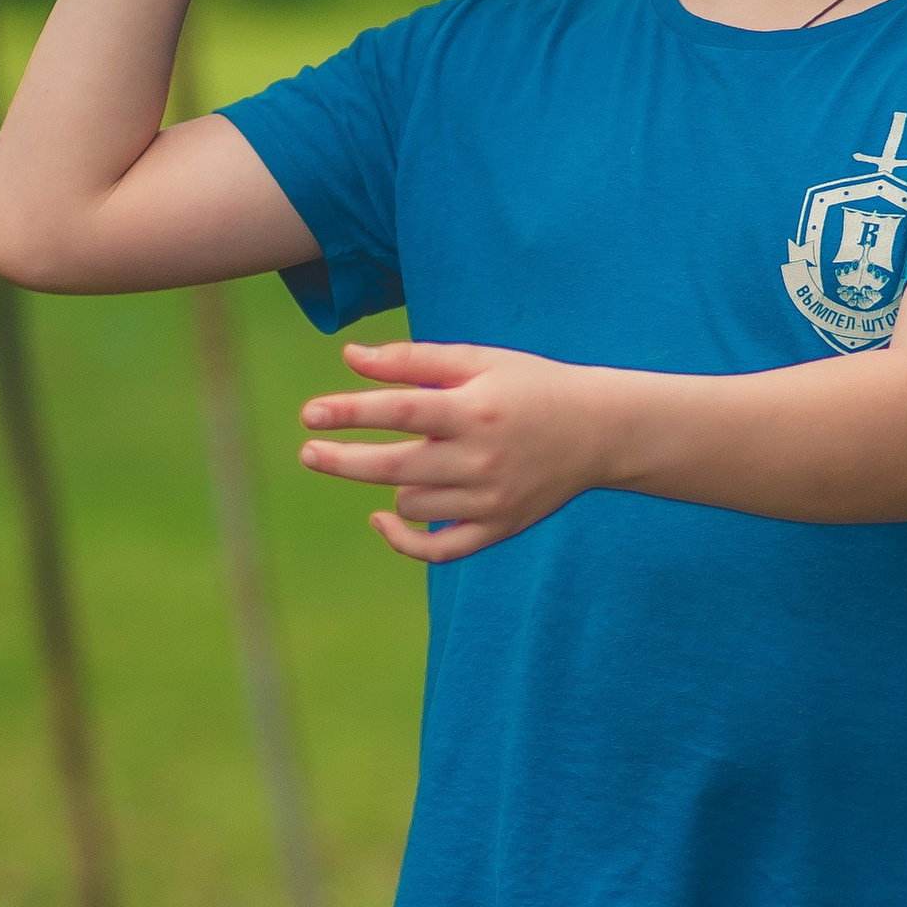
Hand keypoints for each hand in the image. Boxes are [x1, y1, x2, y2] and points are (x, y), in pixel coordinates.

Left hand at [299, 342, 618, 562]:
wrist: (599, 431)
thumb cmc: (530, 386)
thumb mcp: (479, 360)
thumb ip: (414, 359)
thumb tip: (350, 357)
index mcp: (476, 410)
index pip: (399, 412)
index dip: (349, 413)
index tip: (310, 414)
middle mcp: (482, 459)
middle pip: (394, 467)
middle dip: (342, 461)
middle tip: (307, 452)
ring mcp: (491, 500)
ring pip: (411, 502)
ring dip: (392, 483)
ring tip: (406, 460)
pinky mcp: (499, 528)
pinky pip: (438, 549)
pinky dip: (404, 540)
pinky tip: (382, 518)